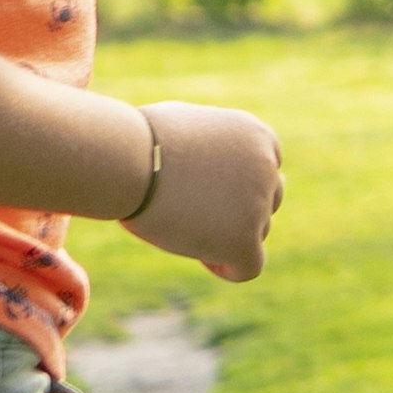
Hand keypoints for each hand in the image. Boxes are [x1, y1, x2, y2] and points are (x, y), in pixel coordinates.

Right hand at [118, 103, 282, 284]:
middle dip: (238, 211)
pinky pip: (249, 266)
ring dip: (228, 235)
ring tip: (186, 227)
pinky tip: (200, 256)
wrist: (125, 159)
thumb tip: (204, 165)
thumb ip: (209, 145)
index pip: (266, 168)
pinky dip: (228, 267)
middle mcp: (266, 167)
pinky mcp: (243, 239)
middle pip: (267, 201)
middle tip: (196, 213)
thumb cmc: (138, 138)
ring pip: (258, 233)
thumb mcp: (184, 125)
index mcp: (256, 135)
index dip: (239, 185)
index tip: (208, 192)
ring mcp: (258, 204)